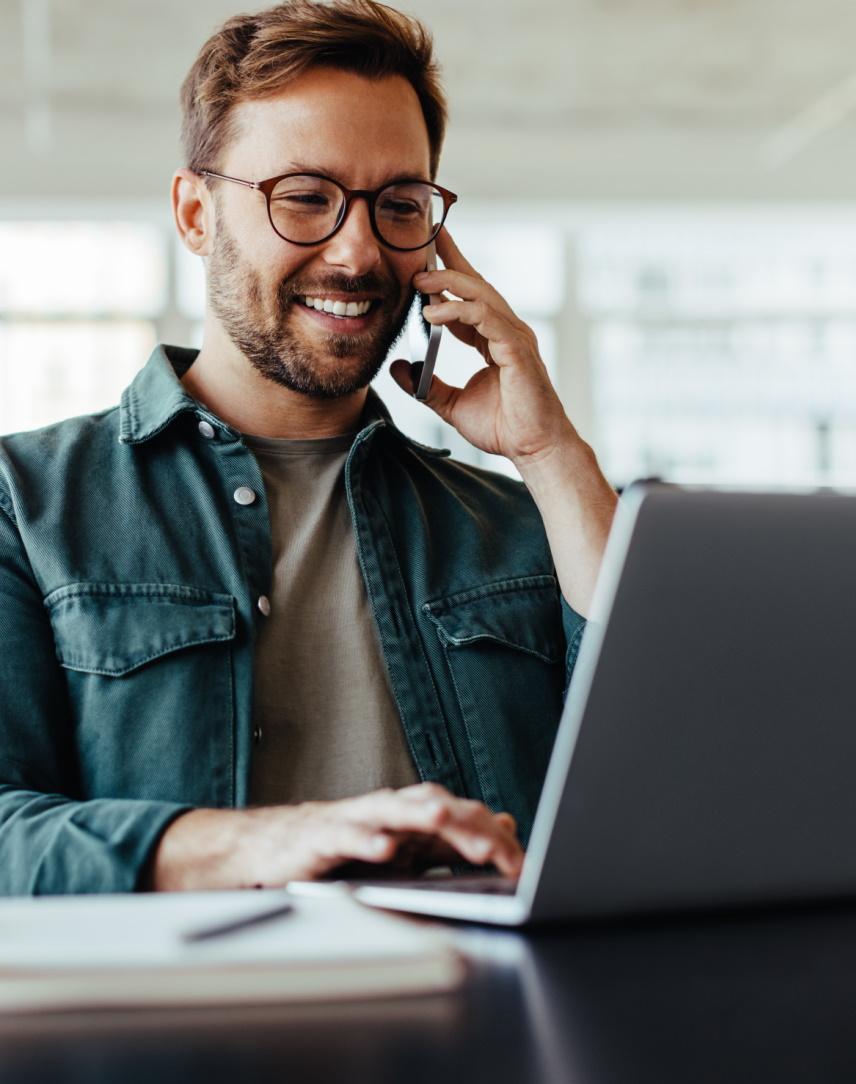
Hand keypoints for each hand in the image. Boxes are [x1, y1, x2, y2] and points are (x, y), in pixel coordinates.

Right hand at [149, 783, 522, 890]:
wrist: (273, 849)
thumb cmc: (343, 851)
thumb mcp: (405, 852)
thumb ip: (452, 842)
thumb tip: (504, 825)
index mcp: (412, 817)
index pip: (462, 820)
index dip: (492, 839)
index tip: (521, 865)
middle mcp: (388, 811)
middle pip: (435, 808)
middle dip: (467, 827)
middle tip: (499, 850)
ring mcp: (356, 820)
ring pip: (393, 810)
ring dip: (420, 814)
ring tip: (443, 821)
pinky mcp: (323, 836)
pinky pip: (347, 836)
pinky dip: (366, 839)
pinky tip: (384, 848)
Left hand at [389, 226, 575, 467]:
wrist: (533, 448)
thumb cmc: (504, 427)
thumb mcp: (451, 404)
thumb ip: (425, 386)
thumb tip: (398, 370)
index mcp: (493, 339)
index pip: (469, 297)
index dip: (448, 273)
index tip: (424, 253)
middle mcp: (506, 331)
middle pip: (476, 284)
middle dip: (450, 260)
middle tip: (421, 245)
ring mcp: (514, 337)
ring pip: (481, 294)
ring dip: (448, 283)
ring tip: (419, 282)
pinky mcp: (517, 349)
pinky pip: (485, 318)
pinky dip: (459, 311)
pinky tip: (433, 313)